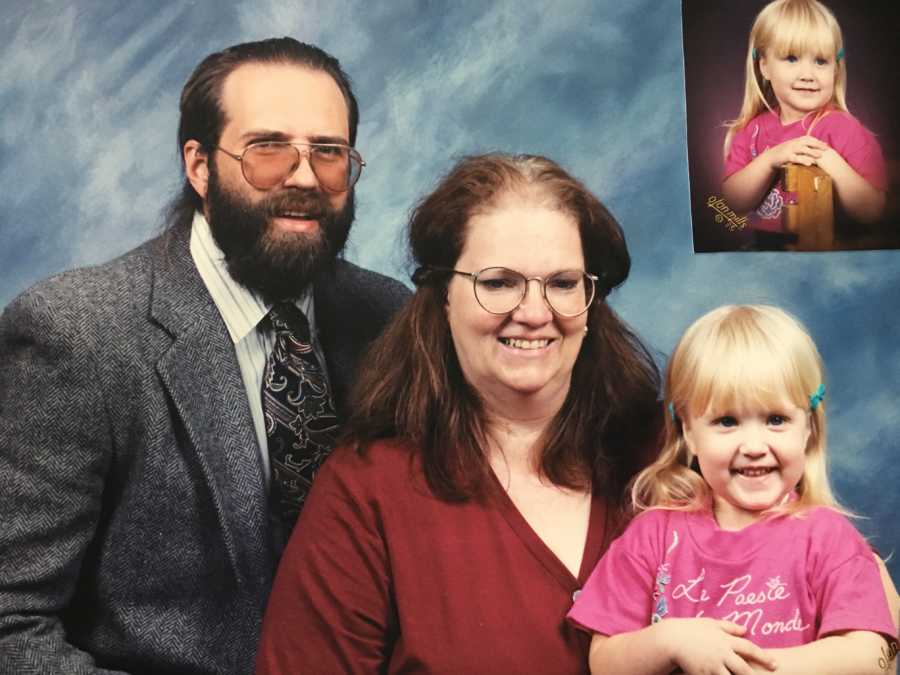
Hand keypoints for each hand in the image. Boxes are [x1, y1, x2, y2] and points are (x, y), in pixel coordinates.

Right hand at [659, 618, 777, 674]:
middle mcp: (721, 654)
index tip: (775, 665)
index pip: (749, 648)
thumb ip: (729, 627)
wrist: (671, 640)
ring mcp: (712, 666)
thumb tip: (746, 629)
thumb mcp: (710, 623)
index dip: (764, 657)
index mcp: (725, 640)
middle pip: (744, 668)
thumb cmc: (691, 629)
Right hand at [765, 135, 829, 168]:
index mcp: (796, 140)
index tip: (825, 145)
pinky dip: (803, 160)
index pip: (809, 139)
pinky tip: (810, 163)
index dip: (817, 141)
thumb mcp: (794, 147)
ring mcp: (789, 150)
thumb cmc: (784, 154)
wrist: (770, 158)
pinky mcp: (786, 157)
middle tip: (826, 149)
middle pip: (808, 142)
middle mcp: (793, 143)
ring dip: (812, 152)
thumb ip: (804, 147)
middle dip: (817, 145)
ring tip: (820, 156)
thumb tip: (819, 147)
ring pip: (803, 149)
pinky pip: (796, 158)